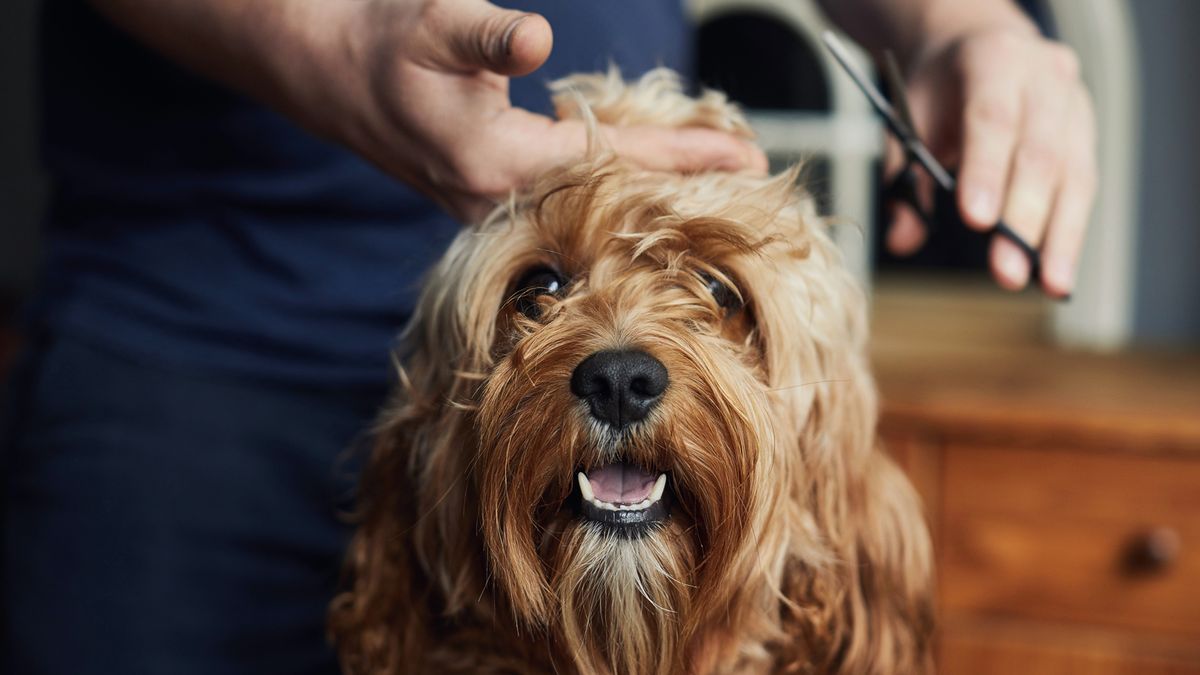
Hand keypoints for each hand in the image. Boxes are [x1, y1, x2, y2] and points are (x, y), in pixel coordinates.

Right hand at [331, 0, 766, 222]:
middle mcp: (498, 201)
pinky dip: (611, 190)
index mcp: (496, 164)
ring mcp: (491, 209)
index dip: (683, 158)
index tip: (749, 158)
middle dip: (682, 189)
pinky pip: (565, 202)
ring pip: (590, 207)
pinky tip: (641, 181)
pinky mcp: (486, 200)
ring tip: (712, 184)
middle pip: (612, 201)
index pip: (613, 163)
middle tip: (754, 175)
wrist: (328, 73)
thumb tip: (533, 40)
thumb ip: (486, 37)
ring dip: (650, 194)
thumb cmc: (384, 42)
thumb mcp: (435, 22)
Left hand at [885, 27, 1096, 296]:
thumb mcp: (908, 121)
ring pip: (1075, 173)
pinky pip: (1085, 185)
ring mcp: (1074, 104)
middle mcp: (1044, 78)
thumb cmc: (941, 91)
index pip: (993, 119)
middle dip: (1024, 218)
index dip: (987, 171)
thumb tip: (902, 239)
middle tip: (1007, 271)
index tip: (977, 222)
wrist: (977, 47)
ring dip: (1061, 236)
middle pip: (1041, 152)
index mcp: (993, 60)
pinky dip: (1072, 232)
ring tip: (1049, 284)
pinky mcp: (1087, 132)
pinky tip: (1060, 272)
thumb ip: (903, 178)